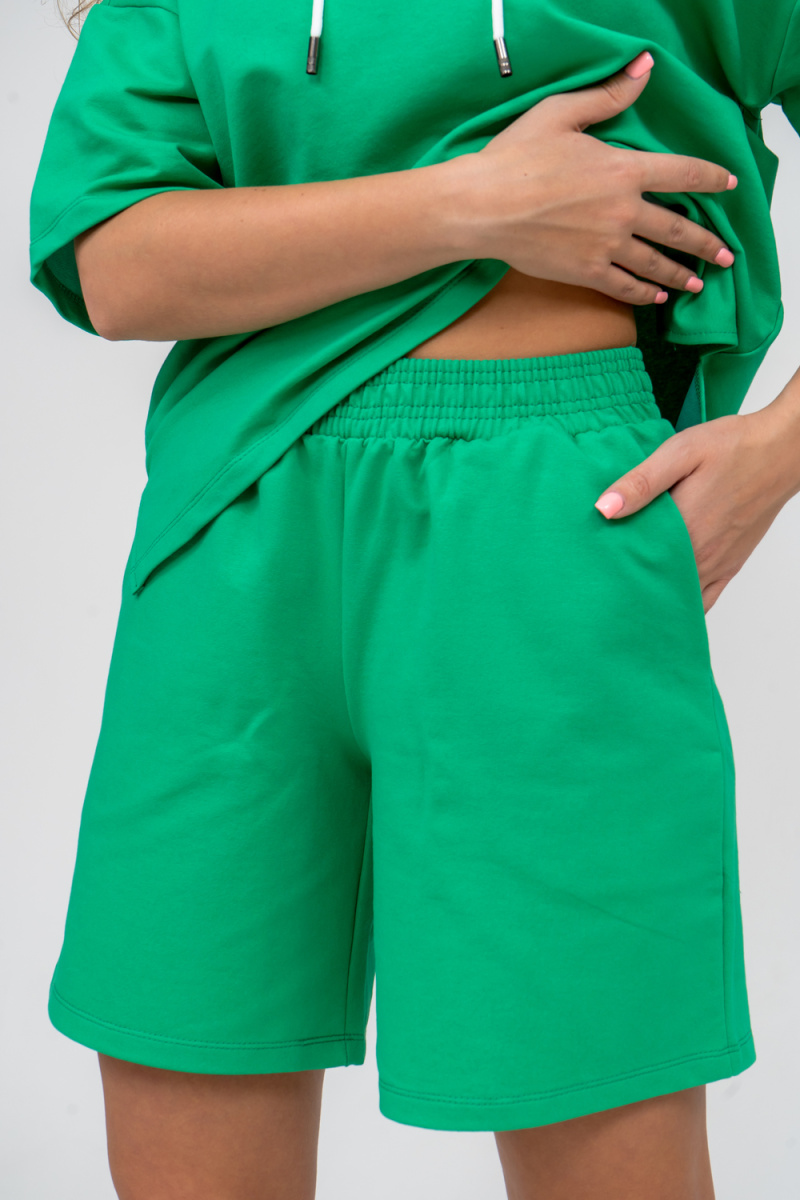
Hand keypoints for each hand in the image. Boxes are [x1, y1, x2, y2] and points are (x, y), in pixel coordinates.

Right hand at [455, 51, 736, 306]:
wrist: (482, 207)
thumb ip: (607, 97)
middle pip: (679, 230)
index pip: (683, 173)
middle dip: (707, 244)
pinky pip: (625, 287)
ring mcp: (607, 247)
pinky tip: (656, 297)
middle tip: (725, 256)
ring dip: (680, 275)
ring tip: (696, 283)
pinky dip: (644, 294)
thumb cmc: (515, 158)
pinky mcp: (586, 273)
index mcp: (623, 170)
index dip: (711, 178)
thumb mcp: (560, 114)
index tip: (729, 185)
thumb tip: (643, 70)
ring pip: (656, 264)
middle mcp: (623, 212)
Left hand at [592, 411, 798, 612]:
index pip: (632, 562)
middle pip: (651, 584)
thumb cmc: (734, 447)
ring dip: (649, 598)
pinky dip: (681, 607)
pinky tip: (660, 603)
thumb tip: (603, 508)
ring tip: (620, 593)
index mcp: (683, 529)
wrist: (783, 451)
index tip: (585, 565)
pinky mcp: (729, 567)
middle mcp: (700, 555)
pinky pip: (704, 602)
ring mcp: (717, 565)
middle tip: (595, 583)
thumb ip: (642, 482)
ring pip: (676, 598)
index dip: (606, 567)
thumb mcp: (681, 451)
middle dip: (622, 586)